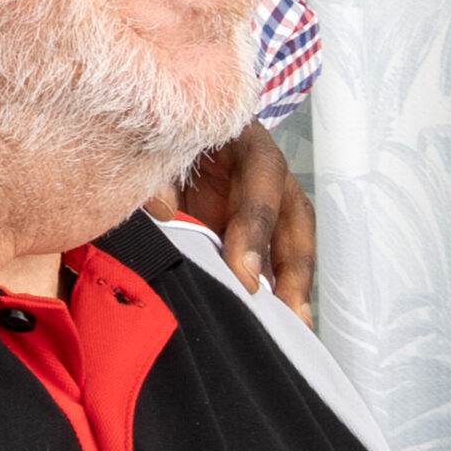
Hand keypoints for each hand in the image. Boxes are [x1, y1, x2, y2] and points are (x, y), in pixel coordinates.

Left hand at [146, 121, 314, 321]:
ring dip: (292, 283)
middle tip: (280, 311)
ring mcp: (266, 200)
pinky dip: (274, 286)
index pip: (261, 176)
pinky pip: (274, 257)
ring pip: (292, 241)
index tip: (243, 271)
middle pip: (292, 216)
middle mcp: (264, 170)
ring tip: (291, 326)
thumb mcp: (161, 143)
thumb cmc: (167, 131)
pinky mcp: (257, 225)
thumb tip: (160, 210)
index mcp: (243, 138)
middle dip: (291, 267)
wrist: (159, 124)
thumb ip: (157, 172)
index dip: (254, 225)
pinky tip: (275, 318)